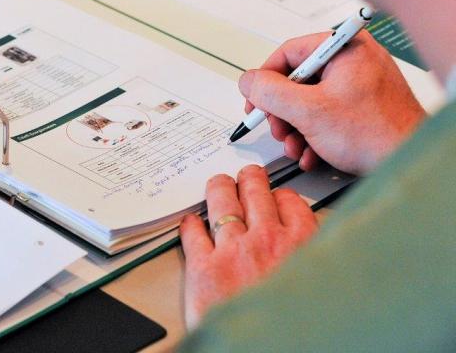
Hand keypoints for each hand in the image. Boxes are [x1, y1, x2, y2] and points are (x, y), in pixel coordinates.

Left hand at [180, 165, 317, 329]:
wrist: (263, 351)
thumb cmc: (295, 330)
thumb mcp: (320, 288)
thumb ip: (314, 262)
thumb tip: (316, 252)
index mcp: (301, 245)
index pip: (291, 202)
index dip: (282, 195)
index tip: (279, 195)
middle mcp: (266, 240)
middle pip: (255, 193)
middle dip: (250, 179)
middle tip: (247, 175)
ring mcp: (232, 250)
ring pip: (222, 202)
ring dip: (219, 188)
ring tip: (218, 184)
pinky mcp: (203, 267)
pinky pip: (193, 233)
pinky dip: (191, 224)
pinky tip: (191, 221)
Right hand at [238, 30, 425, 174]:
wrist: (408, 162)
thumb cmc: (376, 134)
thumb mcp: (308, 111)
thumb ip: (270, 93)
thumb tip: (248, 81)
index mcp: (344, 47)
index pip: (288, 53)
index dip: (265, 79)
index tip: (255, 99)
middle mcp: (353, 60)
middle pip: (296, 80)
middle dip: (282, 112)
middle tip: (278, 128)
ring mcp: (358, 83)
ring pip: (308, 101)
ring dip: (294, 128)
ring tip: (296, 146)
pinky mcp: (361, 105)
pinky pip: (325, 113)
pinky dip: (313, 134)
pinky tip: (312, 152)